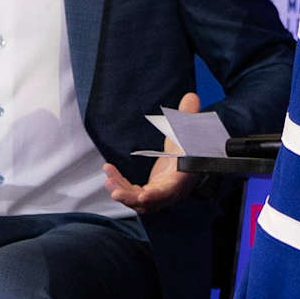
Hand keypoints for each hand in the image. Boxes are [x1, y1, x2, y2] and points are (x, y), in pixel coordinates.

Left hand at [104, 91, 201, 214]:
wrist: (189, 159)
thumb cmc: (189, 146)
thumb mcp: (188, 130)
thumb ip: (188, 117)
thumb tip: (191, 97)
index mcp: (182, 178)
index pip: (171, 190)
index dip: (158, 195)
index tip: (144, 195)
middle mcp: (171, 190)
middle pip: (152, 202)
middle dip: (132, 198)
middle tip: (116, 193)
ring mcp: (159, 194)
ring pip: (139, 201)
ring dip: (123, 191)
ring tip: (109, 179)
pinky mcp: (149, 192)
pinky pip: (133, 194)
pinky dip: (121, 186)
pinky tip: (110, 175)